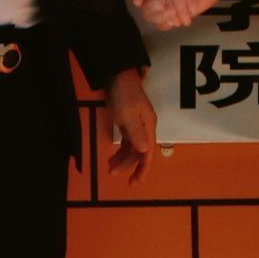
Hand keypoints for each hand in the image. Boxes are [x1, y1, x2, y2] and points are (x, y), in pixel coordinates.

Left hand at [104, 68, 157, 185]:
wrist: (116, 75)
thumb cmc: (123, 94)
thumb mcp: (127, 115)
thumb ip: (136, 133)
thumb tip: (146, 151)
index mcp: (148, 126)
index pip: (148, 152)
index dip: (143, 169)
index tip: (135, 182)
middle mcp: (145, 127)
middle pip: (139, 152)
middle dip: (128, 165)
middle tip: (112, 174)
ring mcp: (136, 124)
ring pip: (132, 147)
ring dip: (122, 158)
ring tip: (110, 167)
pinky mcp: (128, 121)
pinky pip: (127, 141)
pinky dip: (120, 150)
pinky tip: (113, 156)